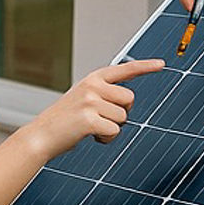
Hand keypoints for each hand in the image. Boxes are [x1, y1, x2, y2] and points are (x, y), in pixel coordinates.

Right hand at [21, 58, 163, 159]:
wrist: (41, 135)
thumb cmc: (65, 119)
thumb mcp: (84, 97)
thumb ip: (104, 93)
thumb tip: (128, 100)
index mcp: (93, 78)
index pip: (125, 69)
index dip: (145, 66)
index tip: (162, 64)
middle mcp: (93, 86)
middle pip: (130, 99)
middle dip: (121, 113)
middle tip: (101, 119)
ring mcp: (90, 101)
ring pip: (123, 118)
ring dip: (112, 128)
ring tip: (92, 128)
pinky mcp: (89, 119)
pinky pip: (114, 132)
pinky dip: (106, 140)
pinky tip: (91, 137)